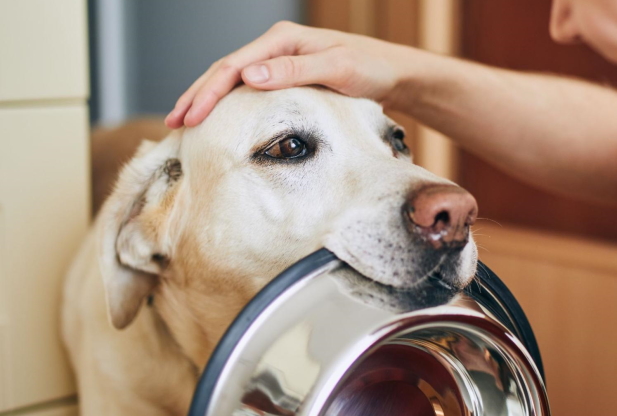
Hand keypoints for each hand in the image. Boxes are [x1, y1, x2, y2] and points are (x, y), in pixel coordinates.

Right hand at [165, 21, 420, 128]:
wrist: (393, 73)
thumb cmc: (370, 69)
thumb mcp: (336, 70)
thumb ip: (294, 71)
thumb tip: (248, 76)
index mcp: (282, 41)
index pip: (232, 66)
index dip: (207, 93)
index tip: (189, 117)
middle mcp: (276, 47)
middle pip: (224, 70)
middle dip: (196, 96)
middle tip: (173, 123)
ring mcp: (279, 61)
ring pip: (231, 79)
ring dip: (206, 99)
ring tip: (183, 121)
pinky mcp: (285, 76)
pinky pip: (246, 88)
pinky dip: (227, 102)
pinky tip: (216, 117)